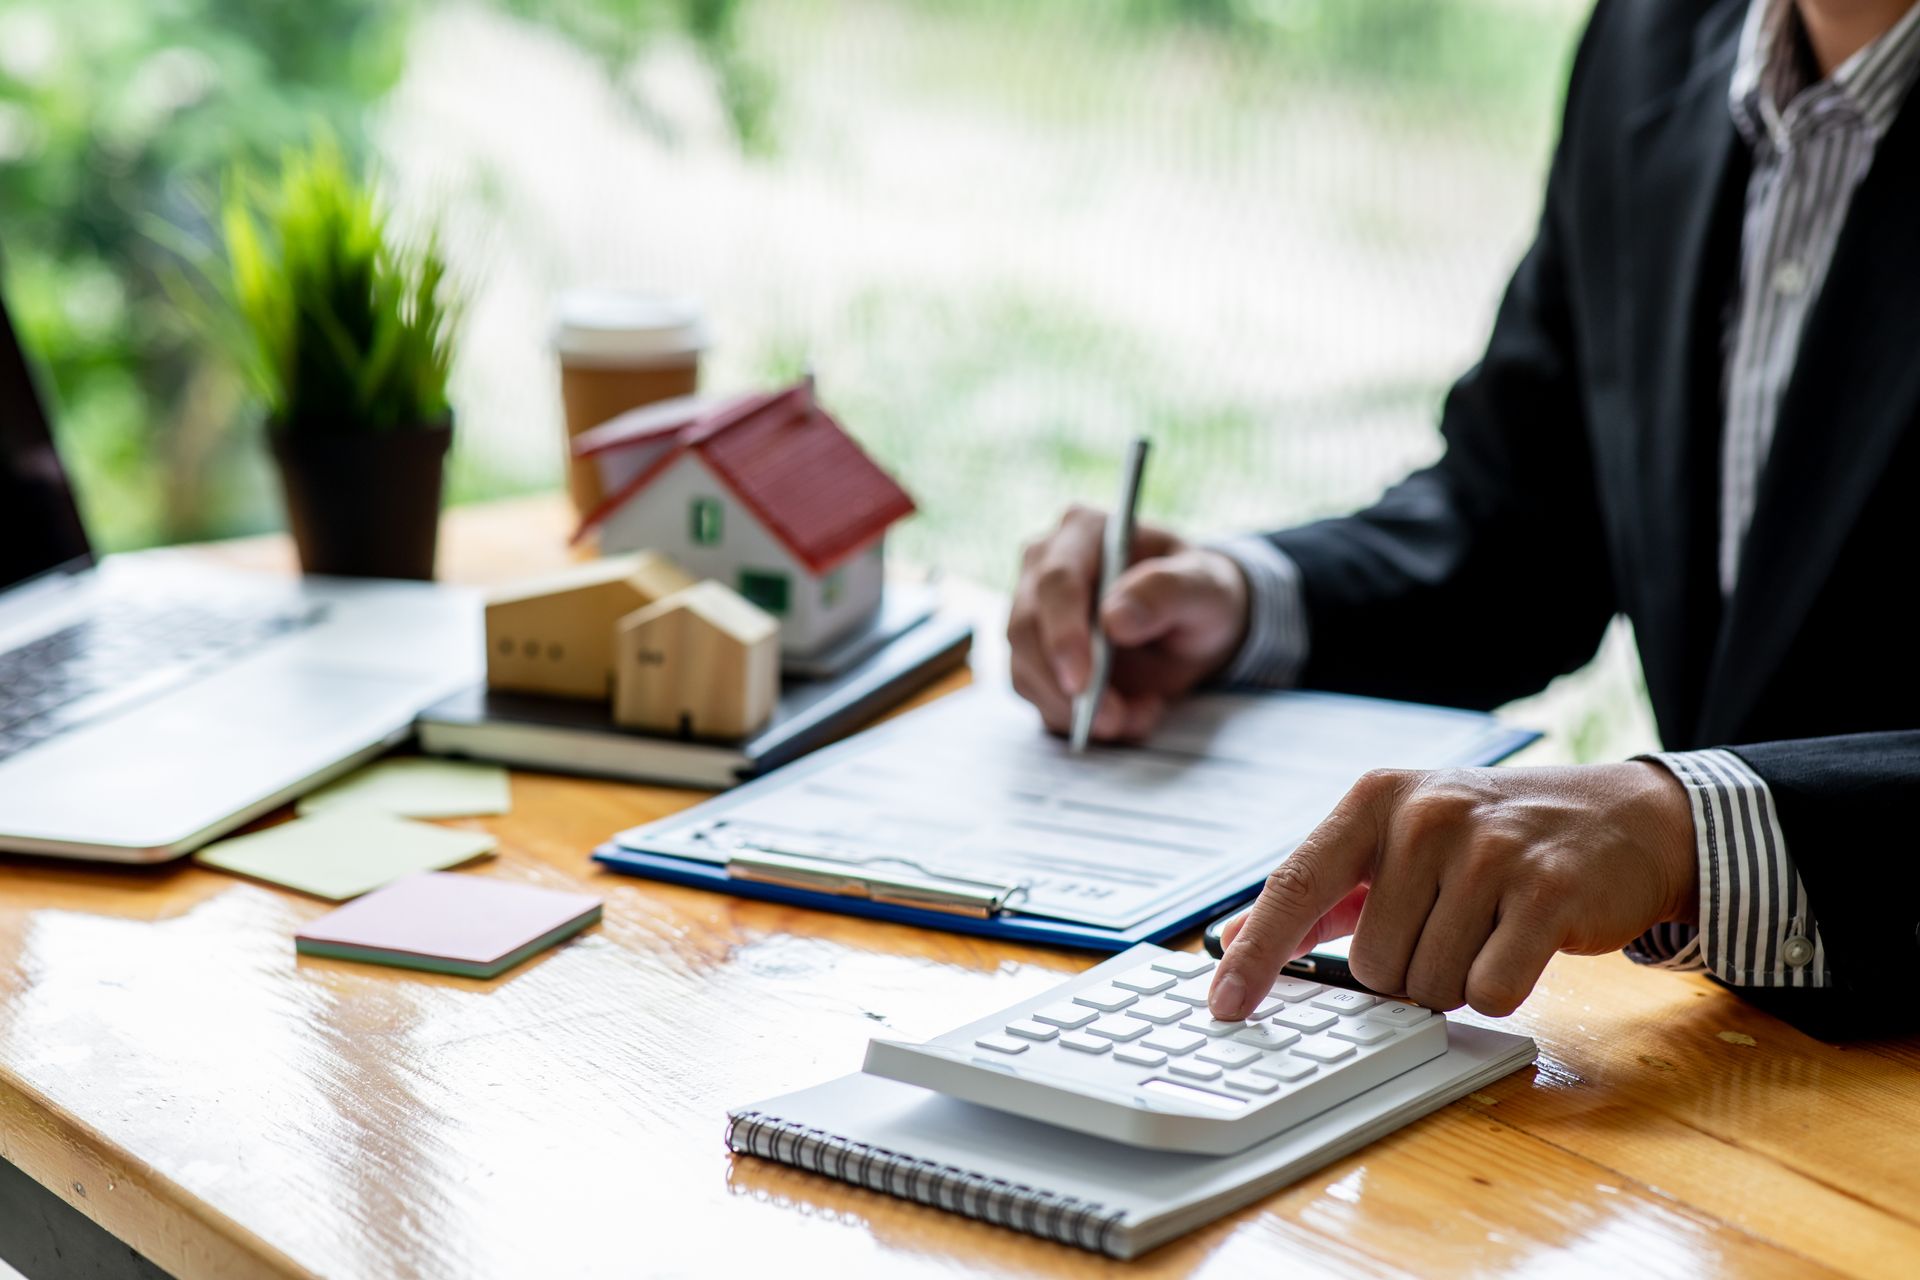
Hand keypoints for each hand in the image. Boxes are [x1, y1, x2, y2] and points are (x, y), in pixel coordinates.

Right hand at [1008, 505, 1249, 740]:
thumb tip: (1115, 618)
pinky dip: (1074, 719)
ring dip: (1073, 710)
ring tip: (1136, 717)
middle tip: (1113, 721)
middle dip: (1065, 687)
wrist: (1194, 626)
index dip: (1063, 634)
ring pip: (1025, 670)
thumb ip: (1167, 592)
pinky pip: (1037, 696)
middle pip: (1025, 629)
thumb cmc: (1199, 593)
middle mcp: (1044, 566)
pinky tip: (1125, 717)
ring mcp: (1032, 611)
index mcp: (1084, 531)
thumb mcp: (1206, 587)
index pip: (1056, 581)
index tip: (1083, 683)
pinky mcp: (1034, 655)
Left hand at [1208, 762, 1697, 1018]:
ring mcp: (1488, 851)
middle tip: (1451, 924)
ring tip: (1490, 926)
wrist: (1620, 817)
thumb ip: (1324, 892)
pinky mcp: (1547, 892)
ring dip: (1457, 977)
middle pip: (1370, 963)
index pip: (1295, 887)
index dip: (1255, 955)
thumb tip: (1241, 940)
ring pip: (1429, 984)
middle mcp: (1425, 815)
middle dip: (1407, 968)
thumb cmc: (1493, 836)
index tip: (1222, 1005)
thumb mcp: (1401, 838)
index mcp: (1375, 800)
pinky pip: (1490, 990)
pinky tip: (1524, 941)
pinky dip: (1503, 986)